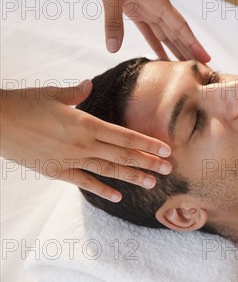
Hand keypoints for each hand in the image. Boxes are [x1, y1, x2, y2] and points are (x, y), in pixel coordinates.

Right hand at [0, 82, 172, 201]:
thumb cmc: (23, 103)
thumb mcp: (53, 94)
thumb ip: (75, 93)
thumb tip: (89, 85)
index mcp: (85, 123)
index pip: (125, 135)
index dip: (147, 143)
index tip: (166, 150)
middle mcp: (82, 144)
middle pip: (122, 155)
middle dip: (148, 162)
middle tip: (169, 169)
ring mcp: (70, 159)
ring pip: (108, 170)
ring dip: (131, 177)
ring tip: (152, 183)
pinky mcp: (56, 171)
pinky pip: (83, 182)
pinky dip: (101, 190)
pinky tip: (117, 196)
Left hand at [80, 0, 209, 61]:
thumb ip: (113, 23)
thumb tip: (113, 49)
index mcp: (158, 0)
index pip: (180, 27)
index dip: (193, 44)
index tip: (205, 58)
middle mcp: (157, 5)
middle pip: (177, 33)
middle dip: (189, 50)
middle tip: (202, 68)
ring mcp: (147, 8)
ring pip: (165, 34)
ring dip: (175, 50)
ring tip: (185, 66)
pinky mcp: (134, 10)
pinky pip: (149, 31)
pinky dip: (155, 45)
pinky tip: (161, 58)